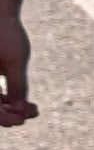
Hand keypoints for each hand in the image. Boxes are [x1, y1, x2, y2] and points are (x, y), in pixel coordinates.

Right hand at [0, 0, 34, 126]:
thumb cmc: (5, 32)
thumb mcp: (15, 60)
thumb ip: (17, 86)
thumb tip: (21, 110)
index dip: (6, 117)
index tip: (25, 118)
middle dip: (11, 113)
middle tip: (33, 112)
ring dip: (10, 109)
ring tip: (33, 109)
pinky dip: (7, 100)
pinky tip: (26, 103)